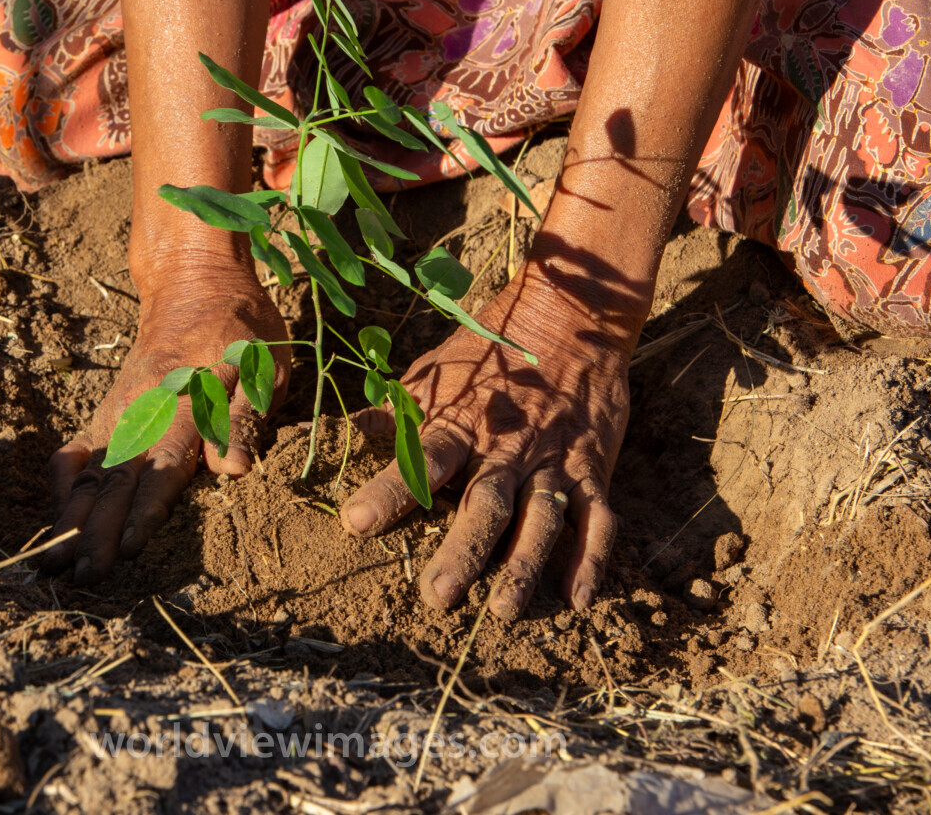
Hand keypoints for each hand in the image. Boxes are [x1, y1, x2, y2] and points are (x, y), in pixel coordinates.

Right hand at [45, 266, 287, 580]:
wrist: (194, 283)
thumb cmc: (243, 330)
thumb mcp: (265, 365)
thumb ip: (247, 417)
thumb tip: (234, 470)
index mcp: (189, 404)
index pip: (164, 467)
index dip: (147, 511)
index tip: (131, 550)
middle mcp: (146, 409)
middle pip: (118, 479)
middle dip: (100, 531)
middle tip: (86, 576)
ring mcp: (120, 409)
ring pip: (91, 470)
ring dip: (73, 516)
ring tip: (54, 560)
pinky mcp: (108, 408)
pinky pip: (77, 446)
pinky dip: (63, 478)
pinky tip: (56, 511)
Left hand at [339, 283, 628, 620]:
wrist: (569, 320)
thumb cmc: (489, 355)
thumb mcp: (434, 375)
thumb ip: (391, 412)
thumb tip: (332, 430)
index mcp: (461, 424)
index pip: (422, 460)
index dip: (390, 490)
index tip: (356, 522)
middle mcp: (507, 447)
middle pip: (486, 503)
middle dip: (464, 550)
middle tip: (439, 596)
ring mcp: (554, 460)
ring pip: (541, 518)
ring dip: (524, 565)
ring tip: (504, 610)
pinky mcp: (592, 468)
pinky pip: (598, 518)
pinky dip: (591, 559)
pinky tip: (576, 600)